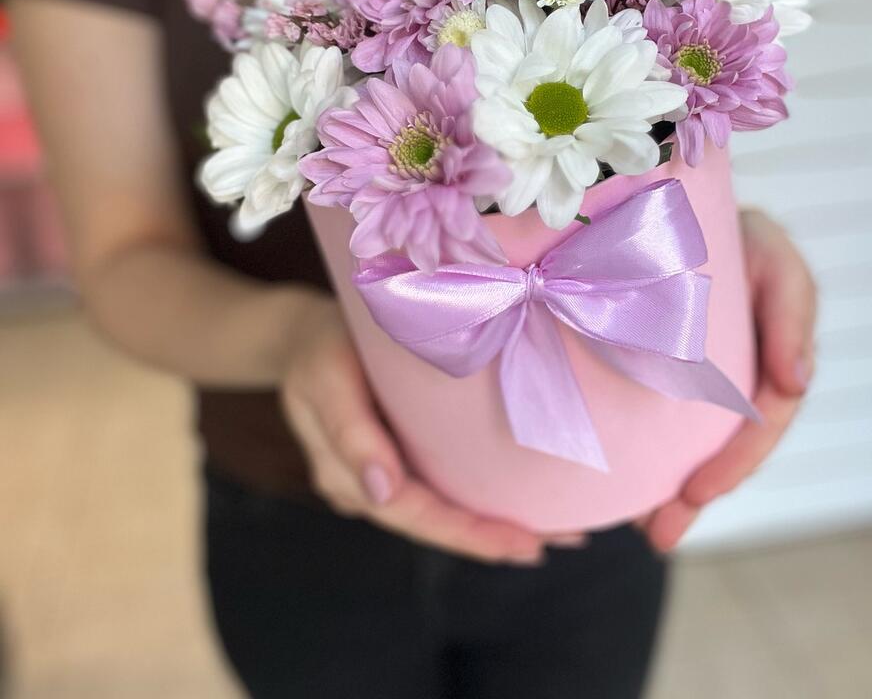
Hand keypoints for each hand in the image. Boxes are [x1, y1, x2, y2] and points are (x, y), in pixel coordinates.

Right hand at [280, 302, 552, 564]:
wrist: (302, 332)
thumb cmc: (319, 345)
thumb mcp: (326, 376)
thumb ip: (349, 432)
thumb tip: (384, 492)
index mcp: (345, 475)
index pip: (413, 515)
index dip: (468, 534)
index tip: (523, 543)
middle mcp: (367, 486)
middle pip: (435, 522)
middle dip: (496, 537)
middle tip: (564, 540)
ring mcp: (385, 473)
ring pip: (443, 508)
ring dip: (497, 521)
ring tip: (562, 529)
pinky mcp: (401, 454)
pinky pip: (443, 483)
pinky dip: (483, 495)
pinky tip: (526, 498)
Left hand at [640, 209, 817, 550]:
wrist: (681, 206)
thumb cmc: (737, 230)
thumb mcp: (773, 257)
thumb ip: (793, 310)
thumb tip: (796, 381)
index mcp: (772, 353)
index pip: (764, 419)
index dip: (737, 460)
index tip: (698, 491)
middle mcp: (739, 369)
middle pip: (724, 444)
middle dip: (696, 493)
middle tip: (660, 534)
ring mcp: (701, 372)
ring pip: (689, 439)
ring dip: (668, 488)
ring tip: (642, 530)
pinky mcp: (659, 362)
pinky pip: (654, 412)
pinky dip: (642, 448)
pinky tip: (620, 480)